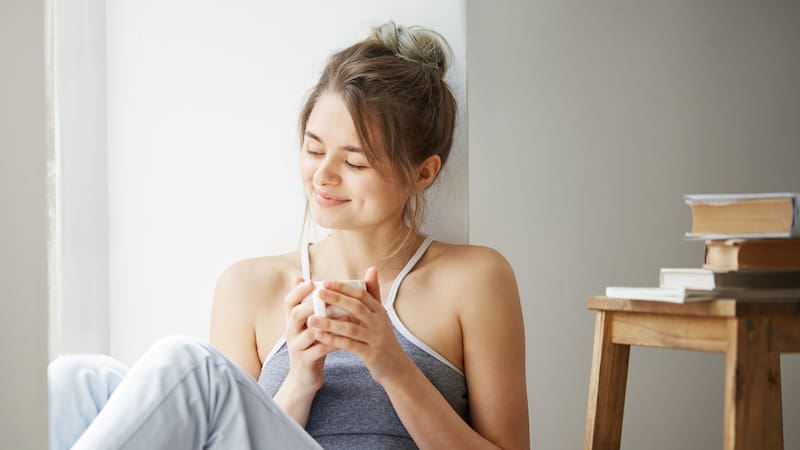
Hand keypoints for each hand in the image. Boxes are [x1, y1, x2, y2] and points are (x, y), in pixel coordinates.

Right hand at [283, 278, 339, 392]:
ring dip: (327, 323)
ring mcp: (296, 346)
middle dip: (311, 304)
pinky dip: (332, 342)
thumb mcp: (310, 324)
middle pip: (295, 314)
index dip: (298, 291)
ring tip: (345, 316)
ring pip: (309, 332)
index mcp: (292, 320)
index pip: (289, 301)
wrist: (305, 375)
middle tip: (328, 296)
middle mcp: (291, 331)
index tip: (312, 282)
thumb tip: (310, 279)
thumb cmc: (312, 343)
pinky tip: (345, 337)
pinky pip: (319, 349)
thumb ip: (312, 304)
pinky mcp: (305, 360)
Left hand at [306, 267, 412, 383]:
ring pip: (350, 327)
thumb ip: (373, 294)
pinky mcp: (371, 354)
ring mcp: (376, 338)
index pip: (361, 294)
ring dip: (329, 322)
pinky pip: (349, 345)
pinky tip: (319, 336)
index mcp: (379, 311)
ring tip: (310, 319)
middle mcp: (379, 322)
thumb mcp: (380, 315)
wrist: (396, 367)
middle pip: (356, 307)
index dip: (343, 287)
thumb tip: (372, 268)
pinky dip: (334, 340)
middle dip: (336, 299)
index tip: (325, 282)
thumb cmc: (382, 338)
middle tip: (317, 293)